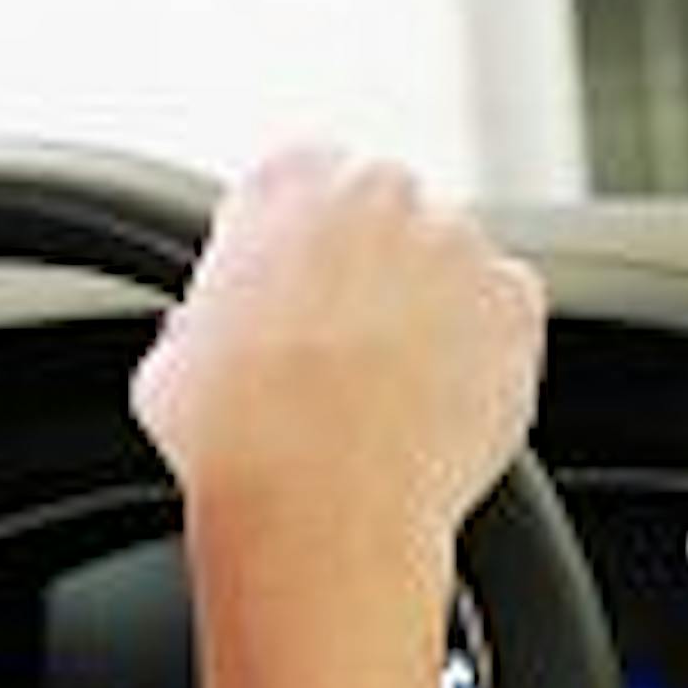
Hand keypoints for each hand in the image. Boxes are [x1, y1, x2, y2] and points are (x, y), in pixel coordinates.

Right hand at [132, 150, 548, 659]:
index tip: (291, 287)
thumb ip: (199, 320)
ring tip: (391, 389)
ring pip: (448, 260)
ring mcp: (459, 242)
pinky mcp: (515, 302)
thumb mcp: (172, 363)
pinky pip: (504, 309)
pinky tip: (440, 399)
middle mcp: (381, 191)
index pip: (302, 176)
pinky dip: (483, 345)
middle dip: (369, 265)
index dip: (295, 240)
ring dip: (428, 303)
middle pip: (384, 211)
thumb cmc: (236, 443)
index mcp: (290, 183)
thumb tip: (202, 335)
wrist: (322, 510)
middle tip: (342, 346)